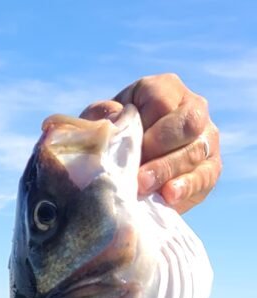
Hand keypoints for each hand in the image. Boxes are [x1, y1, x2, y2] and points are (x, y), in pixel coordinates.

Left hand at [80, 73, 220, 213]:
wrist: (124, 174)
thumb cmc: (110, 141)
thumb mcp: (98, 125)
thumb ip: (100, 116)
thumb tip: (115, 116)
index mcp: (164, 89)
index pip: (162, 101)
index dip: (144, 126)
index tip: (125, 147)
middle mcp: (192, 107)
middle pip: (188, 123)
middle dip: (159, 149)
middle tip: (135, 174)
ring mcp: (206, 138)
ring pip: (196, 150)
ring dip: (167, 171)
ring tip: (143, 187)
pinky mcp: (210, 168)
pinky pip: (205, 176)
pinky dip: (186, 187)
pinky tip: (168, 196)